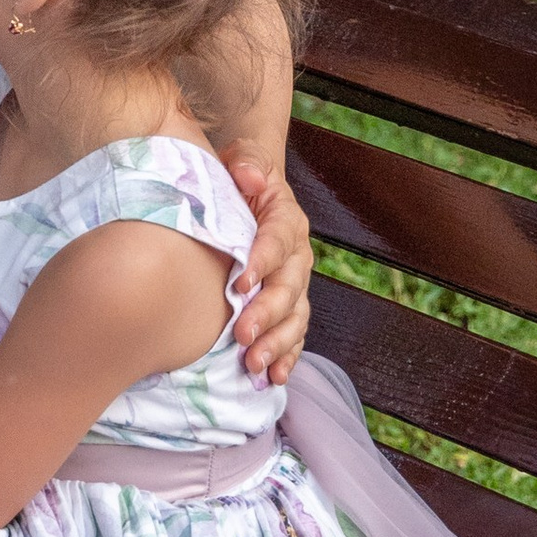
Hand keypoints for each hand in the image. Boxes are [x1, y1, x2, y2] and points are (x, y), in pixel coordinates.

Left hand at [223, 152, 312, 383]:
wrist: (248, 190)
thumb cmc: (239, 176)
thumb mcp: (242, 158)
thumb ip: (246, 163)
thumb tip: (248, 177)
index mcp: (286, 220)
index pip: (276, 241)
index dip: (261, 262)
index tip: (239, 282)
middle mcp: (297, 256)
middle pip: (288, 288)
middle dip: (267, 314)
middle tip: (242, 335)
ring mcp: (295, 284)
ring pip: (294, 318)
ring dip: (277, 343)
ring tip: (253, 364)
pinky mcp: (289, 306)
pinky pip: (294, 334)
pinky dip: (286, 357)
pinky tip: (273, 377)